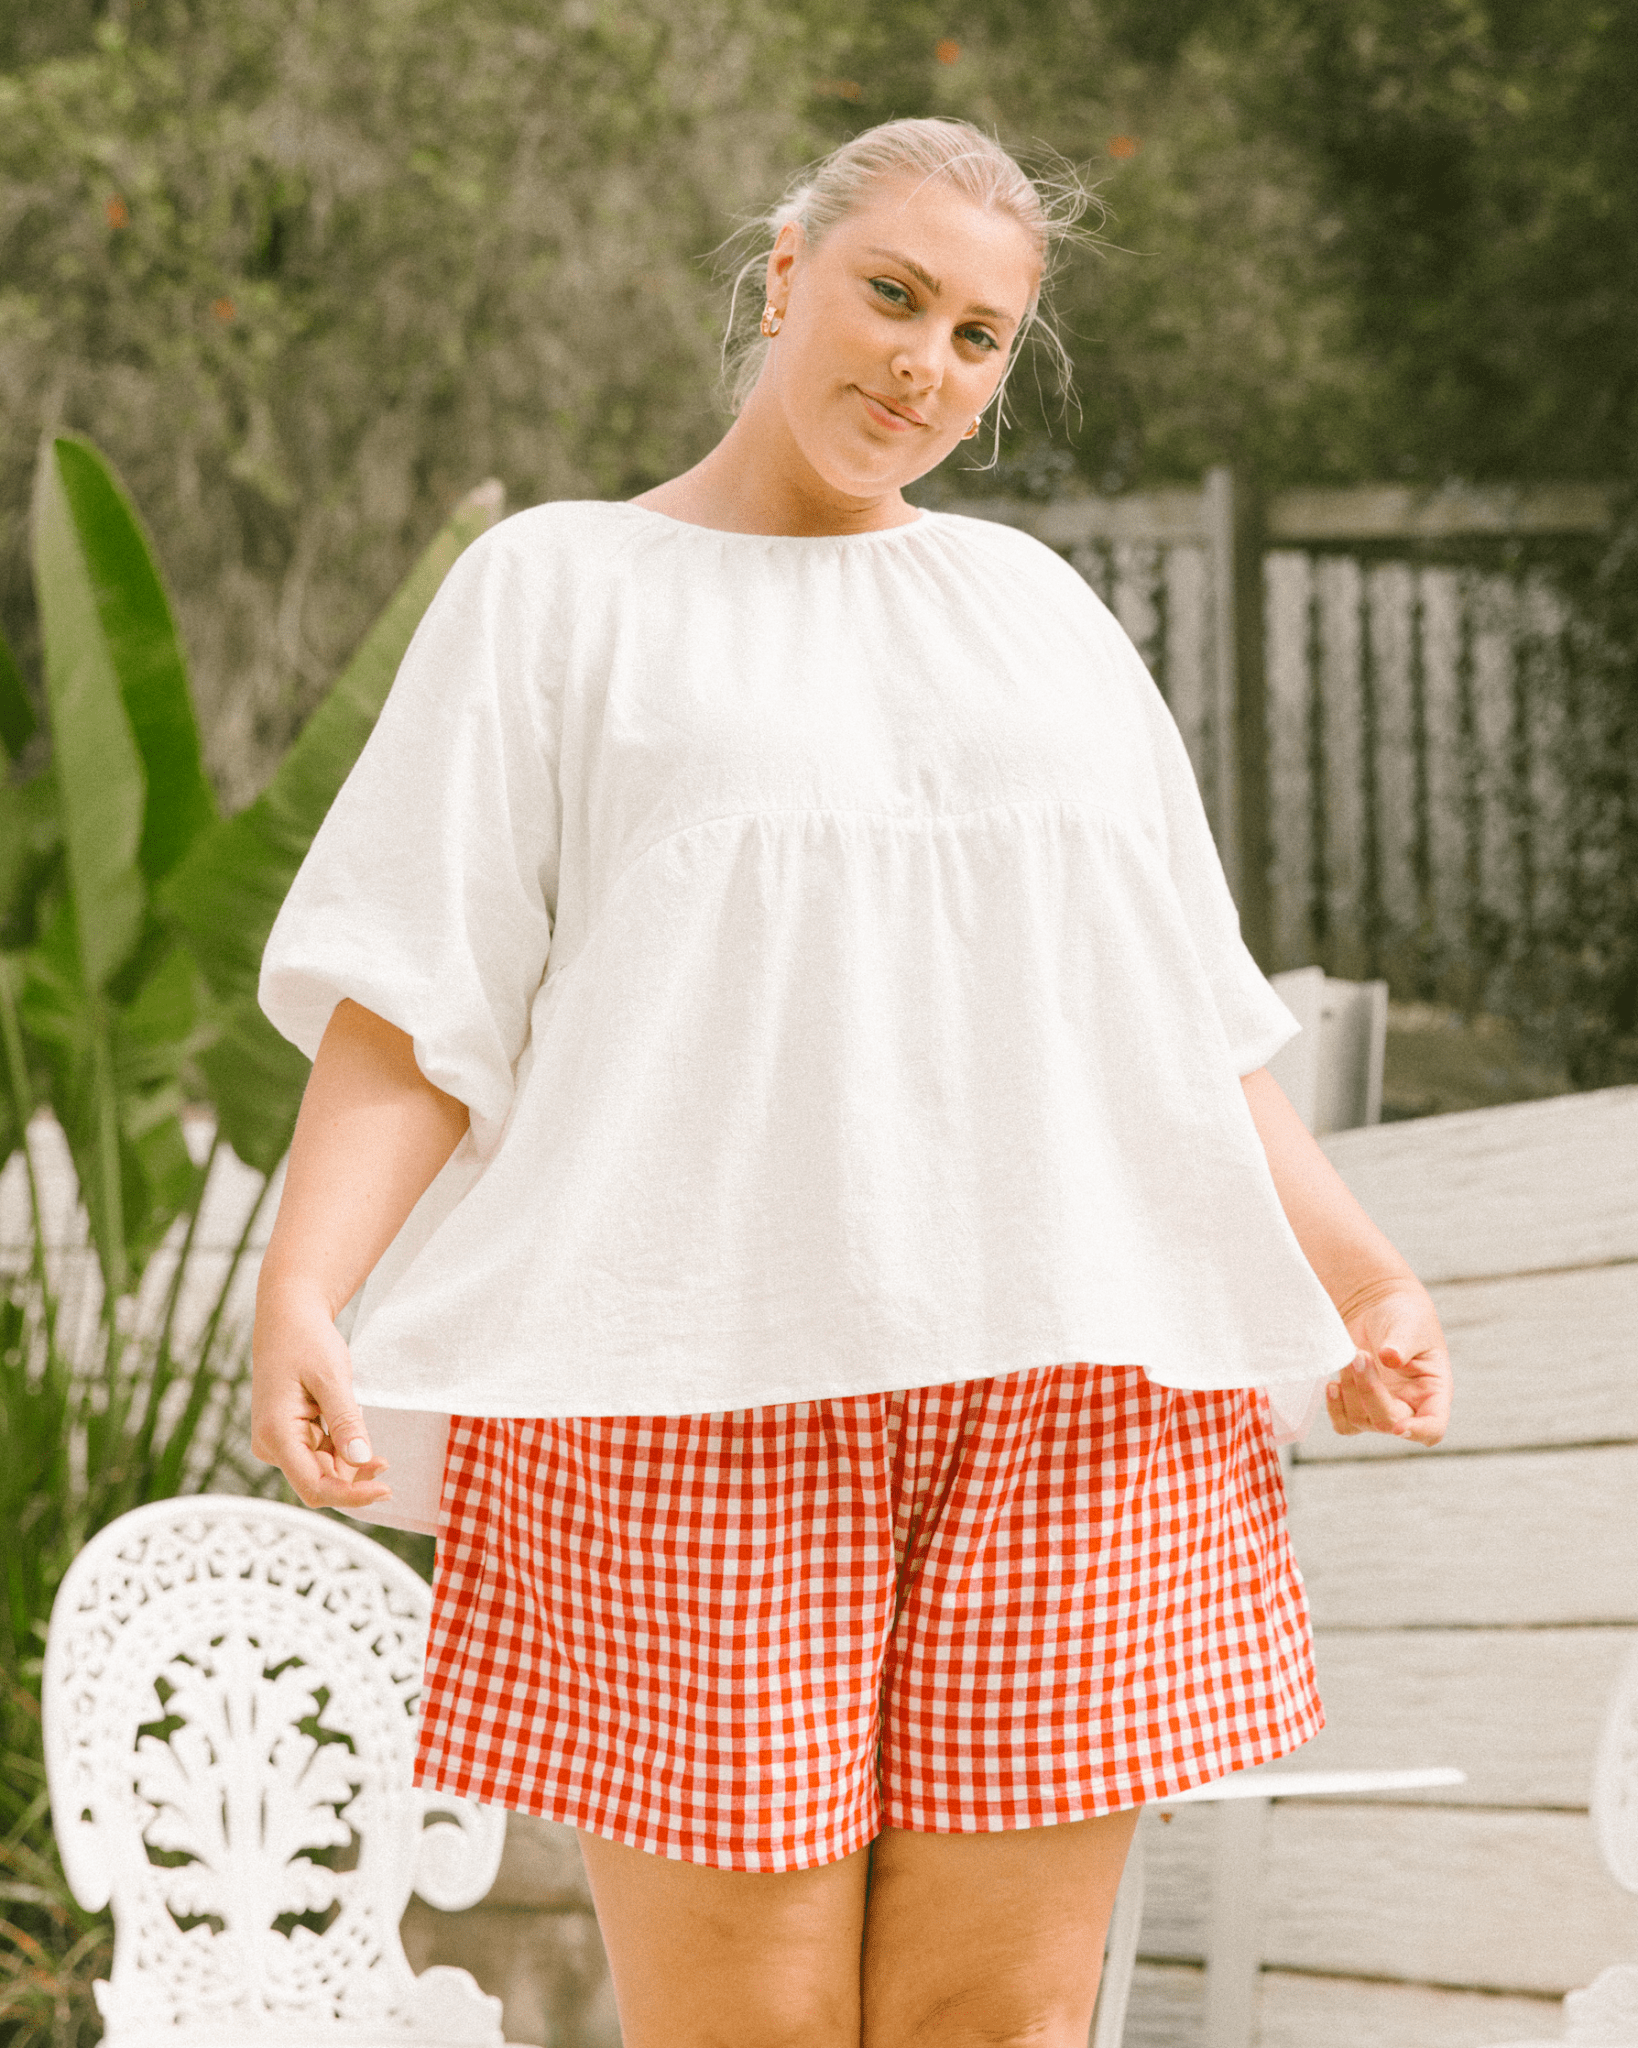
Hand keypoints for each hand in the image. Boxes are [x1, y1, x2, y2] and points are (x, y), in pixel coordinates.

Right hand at [251, 1282, 391, 1509]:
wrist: (288, 1320)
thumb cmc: (307, 1342)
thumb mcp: (332, 1378)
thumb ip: (346, 1421)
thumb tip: (361, 1461)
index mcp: (276, 1434)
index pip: (313, 1487)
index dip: (350, 1496)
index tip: (386, 1489)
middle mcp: (271, 1445)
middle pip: (319, 1483)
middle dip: (354, 1480)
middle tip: (388, 1463)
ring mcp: (278, 1443)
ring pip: (322, 1471)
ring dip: (351, 1465)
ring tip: (373, 1442)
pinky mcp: (289, 1437)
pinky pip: (320, 1456)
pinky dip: (343, 1451)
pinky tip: (355, 1430)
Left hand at [1327, 1282, 1452, 1445]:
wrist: (1376, 1306)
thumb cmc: (1403, 1315)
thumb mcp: (1409, 1324)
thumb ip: (1402, 1343)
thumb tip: (1390, 1358)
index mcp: (1433, 1391)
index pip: (1433, 1427)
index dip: (1419, 1432)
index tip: (1398, 1427)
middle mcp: (1410, 1406)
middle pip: (1389, 1423)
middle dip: (1369, 1391)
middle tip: (1359, 1355)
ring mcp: (1382, 1407)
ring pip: (1361, 1421)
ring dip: (1350, 1390)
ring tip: (1350, 1355)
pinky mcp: (1358, 1404)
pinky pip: (1344, 1424)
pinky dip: (1334, 1408)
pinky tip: (1332, 1383)